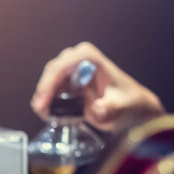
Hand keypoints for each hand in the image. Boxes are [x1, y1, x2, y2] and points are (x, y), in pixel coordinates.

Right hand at [31, 42, 163, 130]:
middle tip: (41, 111)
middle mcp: (78, 59)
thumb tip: (97, 109)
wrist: (131, 108)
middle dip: (43, 92)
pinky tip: (51, 114)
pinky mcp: (68, 82)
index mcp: (90, 58)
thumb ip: (109, 109)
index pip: (62, 65)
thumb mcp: (121, 107)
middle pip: (52, 72)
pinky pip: (51, 90)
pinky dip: (47, 102)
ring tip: (46, 115)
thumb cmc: (128, 103)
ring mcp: (72, 70)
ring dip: (43, 98)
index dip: (49, 83)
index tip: (44, 103)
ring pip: (48, 81)